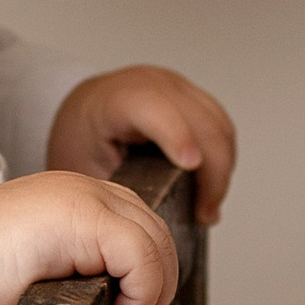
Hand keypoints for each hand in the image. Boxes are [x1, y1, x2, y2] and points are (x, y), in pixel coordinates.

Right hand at [0, 172, 180, 304]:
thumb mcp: (43, 273)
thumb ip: (84, 274)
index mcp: (78, 199)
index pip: (142, 235)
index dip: (148, 285)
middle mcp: (88, 189)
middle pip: (158, 238)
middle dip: (156, 295)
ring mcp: (88, 197)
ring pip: (156, 246)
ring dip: (151, 300)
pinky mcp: (86, 216)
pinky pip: (142, 256)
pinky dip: (142, 295)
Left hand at [45, 66, 236, 226]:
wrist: (85, 114)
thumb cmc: (82, 140)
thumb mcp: (85, 169)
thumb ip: (117, 189)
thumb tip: (146, 219)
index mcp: (119, 98)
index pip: (156, 109)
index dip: (177, 135)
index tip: (191, 165)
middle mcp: (154, 85)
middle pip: (201, 122)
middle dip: (210, 172)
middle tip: (203, 214)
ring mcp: (178, 88)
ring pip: (219, 126)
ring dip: (221, 170)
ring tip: (206, 208)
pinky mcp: (193, 98)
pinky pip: (221, 127)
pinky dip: (221, 160)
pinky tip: (209, 188)